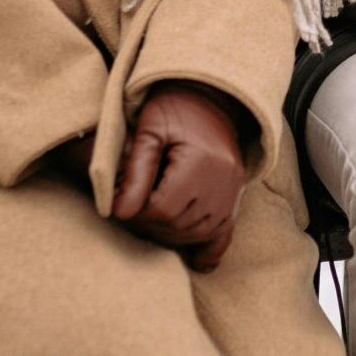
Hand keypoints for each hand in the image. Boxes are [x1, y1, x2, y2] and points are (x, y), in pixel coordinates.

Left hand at [112, 82, 248, 270]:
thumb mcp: (147, 131)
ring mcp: (233, 190)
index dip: (137, 214)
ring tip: (150, 220)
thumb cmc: (172, 108)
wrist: (208, 95)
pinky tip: (195, 259)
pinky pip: (225, 233)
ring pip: (199, 233)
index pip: (163, 210)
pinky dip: (209, 249)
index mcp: (200, 161)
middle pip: (180, 226)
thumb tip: (120, 213)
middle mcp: (222, 180)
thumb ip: (135, 172)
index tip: (123, 204)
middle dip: (150, 226)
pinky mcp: (236, 195)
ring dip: (171, 235)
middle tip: (132, 211)